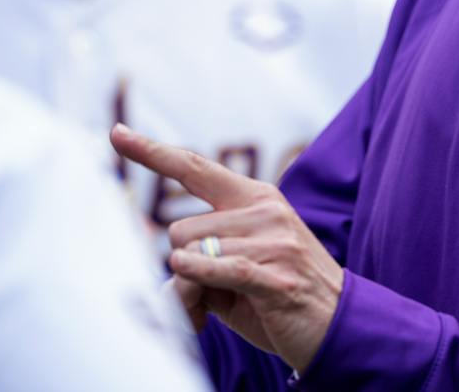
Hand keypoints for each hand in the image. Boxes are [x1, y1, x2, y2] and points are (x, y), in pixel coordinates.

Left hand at [110, 123, 342, 372]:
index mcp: (255, 198)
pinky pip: (215, 268)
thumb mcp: (241, 265)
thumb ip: (205, 252)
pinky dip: (197, 278)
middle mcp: (264, 210)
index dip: (152, 152)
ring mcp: (272, 240)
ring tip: (229, 300)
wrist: (341, 325)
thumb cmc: (279, 294)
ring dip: (194, 284)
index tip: (117, 133)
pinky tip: (198, 288)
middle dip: (182, 263)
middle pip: (180, 228)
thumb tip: (167, 260)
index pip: (195, 167)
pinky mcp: (273, 274)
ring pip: (192, 252)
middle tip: (212, 290)